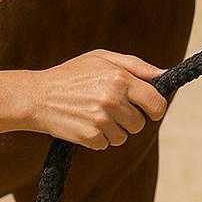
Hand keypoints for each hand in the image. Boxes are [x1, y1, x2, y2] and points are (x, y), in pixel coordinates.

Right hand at [28, 50, 168, 148]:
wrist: (37, 96)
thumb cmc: (72, 74)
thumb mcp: (102, 58)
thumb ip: (136, 65)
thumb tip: (164, 74)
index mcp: (120, 78)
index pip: (156, 103)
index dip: (156, 109)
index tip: (150, 110)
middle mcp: (113, 99)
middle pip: (140, 123)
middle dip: (129, 118)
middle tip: (110, 107)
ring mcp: (101, 120)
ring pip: (124, 136)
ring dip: (113, 129)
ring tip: (93, 114)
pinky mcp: (90, 137)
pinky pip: (107, 144)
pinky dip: (98, 138)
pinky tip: (84, 123)